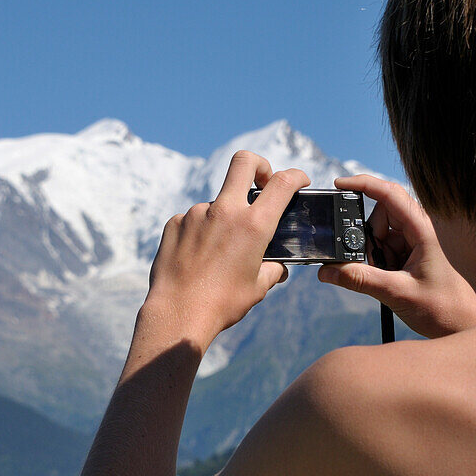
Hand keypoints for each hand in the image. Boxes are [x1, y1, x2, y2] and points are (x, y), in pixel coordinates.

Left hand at [145, 151, 310, 346]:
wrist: (178, 313)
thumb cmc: (222, 303)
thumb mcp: (258, 287)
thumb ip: (272, 269)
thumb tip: (278, 266)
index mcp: (254, 225)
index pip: (283, 182)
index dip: (296, 175)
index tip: (300, 180)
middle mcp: (225, 211)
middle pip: (244, 162)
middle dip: (259, 165)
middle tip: (261, 182)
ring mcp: (197, 214)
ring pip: (218, 203)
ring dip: (224, 217)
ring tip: (219, 252)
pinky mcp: (176, 223)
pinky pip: (194, 220)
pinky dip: (201, 233)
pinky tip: (198, 257)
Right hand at [317, 175, 475, 337]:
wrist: (462, 326)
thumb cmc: (443, 307)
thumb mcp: (397, 293)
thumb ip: (361, 280)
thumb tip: (327, 271)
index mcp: (422, 230)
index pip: (390, 194)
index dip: (364, 184)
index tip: (339, 184)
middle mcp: (418, 230)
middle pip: (379, 217)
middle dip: (367, 239)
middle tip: (372, 265)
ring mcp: (413, 242)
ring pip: (378, 235)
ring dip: (372, 255)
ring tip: (387, 279)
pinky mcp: (408, 254)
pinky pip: (382, 250)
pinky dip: (377, 263)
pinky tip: (389, 280)